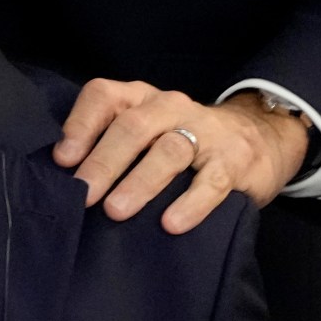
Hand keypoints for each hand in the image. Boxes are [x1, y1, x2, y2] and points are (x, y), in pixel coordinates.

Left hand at [55, 84, 308, 233]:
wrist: (258, 137)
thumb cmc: (182, 139)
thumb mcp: (146, 131)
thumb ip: (109, 143)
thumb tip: (65, 177)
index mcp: (141, 98)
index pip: (104, 96)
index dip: (81, 125)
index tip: (62, 160)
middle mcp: (170, 107)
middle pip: (133, 126)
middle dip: (105, 161)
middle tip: (84, 194)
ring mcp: (205, 131)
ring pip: (169, 150)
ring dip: (140, 182)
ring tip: (116, 210)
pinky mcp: (234, 160)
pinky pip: (211, 181)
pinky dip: (191, 203)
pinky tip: (171, 224)